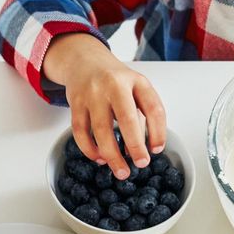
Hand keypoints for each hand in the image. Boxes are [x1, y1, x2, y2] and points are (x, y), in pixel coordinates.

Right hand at [43, 33, 165, 178]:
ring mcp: (92, 94)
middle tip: (141, 164)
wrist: (84, 62)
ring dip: (111, 154)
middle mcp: (114, 85)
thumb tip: (144, 148)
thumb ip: (142, 114)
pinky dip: (89, 149)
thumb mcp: (135, 88)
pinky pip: (80, 131)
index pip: (153, 108)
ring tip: (120, 171)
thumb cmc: (114, 80)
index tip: (157, 150)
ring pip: (101, 129)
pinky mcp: (75, 103)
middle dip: (135, 146)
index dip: (158, 132)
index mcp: (136, 81)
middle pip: (126, 118)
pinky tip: (99, 158)